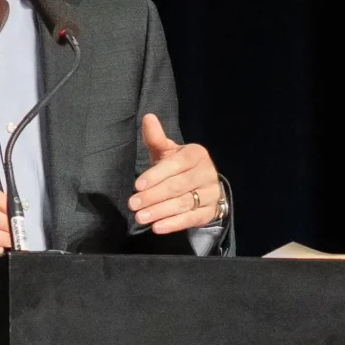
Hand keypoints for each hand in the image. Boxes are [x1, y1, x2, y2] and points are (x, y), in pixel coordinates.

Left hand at [129, 115, 223, 235]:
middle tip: (133, 204)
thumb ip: (156, 138)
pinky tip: (158, 227)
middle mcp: (207, 172)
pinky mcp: (210, 211)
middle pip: (177, 186)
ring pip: (183, 203)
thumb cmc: (179, 168)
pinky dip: (174, 224)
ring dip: (160, 211)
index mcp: (196, 154)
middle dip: (153, 196)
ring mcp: (211, 193)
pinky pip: (192, 218)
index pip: (175, 165)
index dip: (156, 175)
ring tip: (140, 217)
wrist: (202, 187)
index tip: (138, 185)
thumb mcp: (167, 152)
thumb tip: (147, 117)